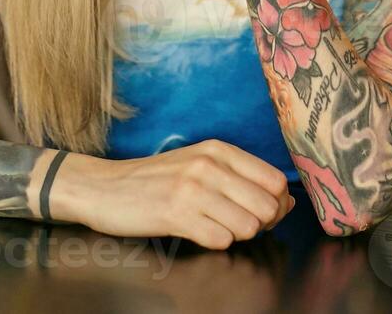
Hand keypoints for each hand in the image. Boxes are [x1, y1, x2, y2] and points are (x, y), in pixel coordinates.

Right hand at [57, 140, 296, 248]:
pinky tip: (197, 232)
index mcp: (219, 150)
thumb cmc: (156, 179)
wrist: (104, 187)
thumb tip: (287, 201)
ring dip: (236, 235)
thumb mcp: (200, 163)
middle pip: (267, 207)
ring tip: (214, 226)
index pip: (275, 181)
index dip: (276, 204)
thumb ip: (242, 177)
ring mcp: (192, 190)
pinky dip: (214, 242)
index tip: (259, 212)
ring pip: (248, 227)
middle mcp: (209, 165)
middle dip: (260, 224)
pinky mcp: (176, 215)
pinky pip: (220, 240)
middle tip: (236, 224)